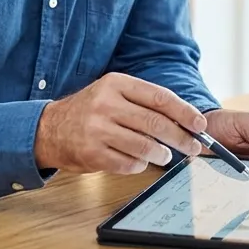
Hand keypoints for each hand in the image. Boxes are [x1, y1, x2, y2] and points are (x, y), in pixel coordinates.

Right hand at [34, 72, 205, 173]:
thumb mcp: (113, 92)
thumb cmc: (89, 110)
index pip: (160, 97)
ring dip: (162, 154)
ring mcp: (98, 130)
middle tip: (193, 146)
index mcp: (116, 83)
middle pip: (155, 123)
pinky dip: (140, 165)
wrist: (48, 128)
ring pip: (145, 146)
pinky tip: (140, 161)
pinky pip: (129, 163)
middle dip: (181, 137)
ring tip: (165, 156)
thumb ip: (144, 101)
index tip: (200, 124)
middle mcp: (106, 104)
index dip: (185, 112)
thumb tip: (184, 119)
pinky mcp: (92, 154)